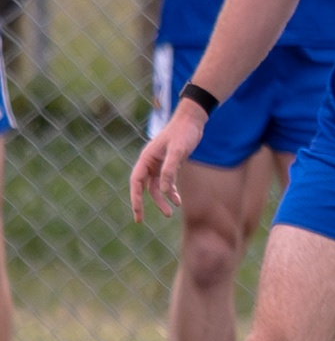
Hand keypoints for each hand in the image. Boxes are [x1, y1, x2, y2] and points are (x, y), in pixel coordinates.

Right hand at [130, 103, 204, 221]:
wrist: (193, 120)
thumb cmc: (184, 133)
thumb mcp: (178, 151)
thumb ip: (170, 170)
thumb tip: (165, 190)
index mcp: (146, 158)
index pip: (136, 182)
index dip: (135, 198)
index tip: (136, 213)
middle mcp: (149, 162)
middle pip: (143, 187)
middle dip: (143, 203)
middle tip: (141, 220)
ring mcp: (159, 163)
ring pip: (156, 186)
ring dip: (162, 199)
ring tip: (170, 212)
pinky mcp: (169, 163)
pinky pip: (166, 181)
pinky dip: (171, 191)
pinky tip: (177, 200)